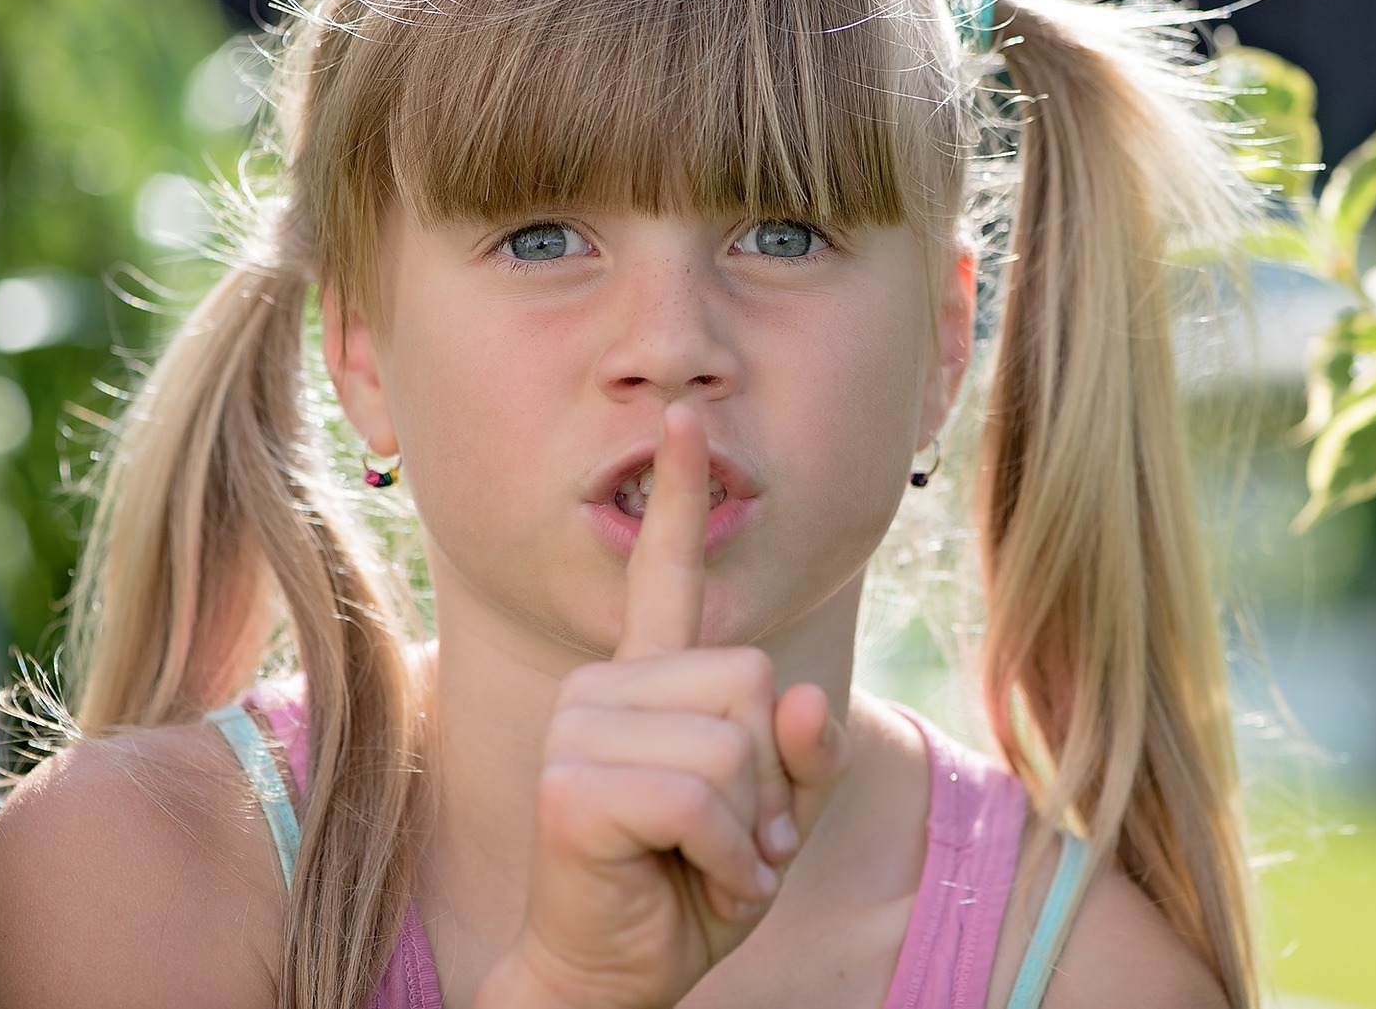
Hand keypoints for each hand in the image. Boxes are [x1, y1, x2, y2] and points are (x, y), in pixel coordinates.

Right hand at [479, 404, 850, 1008]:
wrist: (617, 975)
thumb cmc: (692, 889)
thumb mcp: (776, 817)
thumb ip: (804, 755)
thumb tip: (800, 699)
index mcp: (652, 680)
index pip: (667, 571)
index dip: (679, 496)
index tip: (688, 422)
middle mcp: (608, 686)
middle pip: (751, 678)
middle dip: (769, 776)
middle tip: (736, 836)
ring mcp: (582, 728)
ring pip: (732, 742)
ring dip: (749, 829)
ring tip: (712, 860)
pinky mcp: (571, 783)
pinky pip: (701, 799)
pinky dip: (727, 859)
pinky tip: (698, 882)